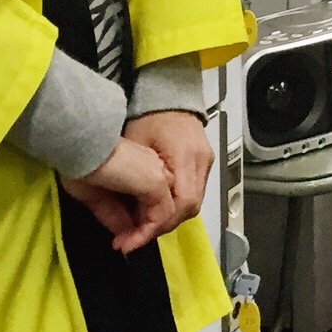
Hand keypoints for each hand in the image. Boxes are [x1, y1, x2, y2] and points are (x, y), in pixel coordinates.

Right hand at [62, 136, 175, 254]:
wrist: (77, 148)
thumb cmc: (80, 163)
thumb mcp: (96, 196)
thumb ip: (114, 214)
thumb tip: (125, 234)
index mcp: (142, 167)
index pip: (152, 202)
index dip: (138, 225)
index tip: (119, 241)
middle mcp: (155, 167)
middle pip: (163, 206)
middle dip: (145, 231)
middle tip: (124, 245)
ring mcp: (158, 173)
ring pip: (167, 211)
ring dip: (147, 234)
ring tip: (126, 245)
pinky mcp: (156, 182)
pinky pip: (162, 214)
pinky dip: (147, 231)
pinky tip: (130, 240)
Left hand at [123, 109, 213, 234]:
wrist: (169, 94)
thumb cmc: (148, 117)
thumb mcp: (132, 149)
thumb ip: (132, 184)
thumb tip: (125, 220)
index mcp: (184, 156)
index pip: (180, 203)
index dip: (158, 225)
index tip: (135, 237)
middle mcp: (200, 161)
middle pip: (190, 208)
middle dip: (163, 225)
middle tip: (137, 233)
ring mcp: (206, 162)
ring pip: (194, 204)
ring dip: (170, 216)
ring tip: (145, 220)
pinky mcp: (205, 162)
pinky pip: (195, 192)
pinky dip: (176, 203)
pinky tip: (157, 204)